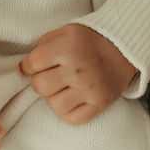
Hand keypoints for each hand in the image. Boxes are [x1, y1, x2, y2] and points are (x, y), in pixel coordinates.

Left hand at [17, 23, 137, 125]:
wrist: (124, 49)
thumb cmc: (91, 39)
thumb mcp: (68, 31)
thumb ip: (45, 43)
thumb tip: (26, 65)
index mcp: (68, 47)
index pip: (33, 63)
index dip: (26, 67)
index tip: (29, 68)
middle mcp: (78, 69)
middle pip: (40, 86)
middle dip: (39, 82)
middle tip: (48, 76)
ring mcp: (89, 88)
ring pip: (54, 105)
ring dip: (52, 98)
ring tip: (61, 88)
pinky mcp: (99, 103)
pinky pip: (72, 119)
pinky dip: (67, 112)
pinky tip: (70, 99)